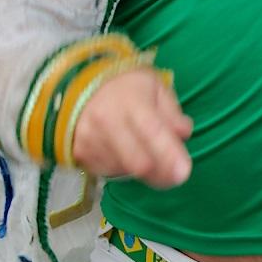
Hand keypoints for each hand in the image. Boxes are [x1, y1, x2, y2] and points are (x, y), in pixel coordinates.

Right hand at [71, 68, 192, 186]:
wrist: (78, 86)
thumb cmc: (125, 87)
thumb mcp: (155, 87)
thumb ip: (172, 112)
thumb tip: (182, 134)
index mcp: (130, 101)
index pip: (152, 132)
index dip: (169, 154)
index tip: (183, 172)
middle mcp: (106, 122)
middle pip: (138, 163)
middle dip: (162, 176)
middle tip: (174, 176)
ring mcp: (90, 140)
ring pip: (126, 171)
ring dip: (142, 168)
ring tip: (140, 148)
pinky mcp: (80, 154)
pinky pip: (110, 171)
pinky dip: (122, 167)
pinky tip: (122, 151)